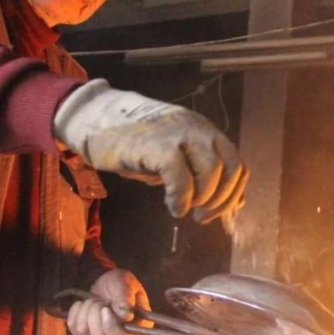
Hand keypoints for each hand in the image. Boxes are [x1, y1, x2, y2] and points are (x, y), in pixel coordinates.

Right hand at [53, 80, 247, 223]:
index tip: (214, 213)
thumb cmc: (135, 141)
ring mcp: (178, 134)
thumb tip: (232, 202)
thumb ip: (200, 171)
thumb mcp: (174, 154)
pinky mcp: (157, 145)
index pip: (237, 164)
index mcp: (205, 131)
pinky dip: (181, 198)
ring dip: (202, 199)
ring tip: (186, 209)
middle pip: (230, 168)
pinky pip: (180, 176)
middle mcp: (198, 129)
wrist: (96, 117)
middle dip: (220, 201)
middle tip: (201, 216)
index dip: (232, 195)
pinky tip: (173, 206)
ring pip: (211, 171)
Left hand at [66, 270, 150, 334]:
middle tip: (102, 301)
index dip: (113, 329)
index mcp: (136, 330)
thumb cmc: (122, 284)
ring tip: (95, 301)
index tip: (105, 310)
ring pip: (84, 332)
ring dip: (86, 310)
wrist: (106, 284)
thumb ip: (127, 297)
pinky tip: (84, 304)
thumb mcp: (128, 284)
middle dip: (96, 314)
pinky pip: (73, 327)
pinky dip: (75, 311)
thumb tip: (126, 315)